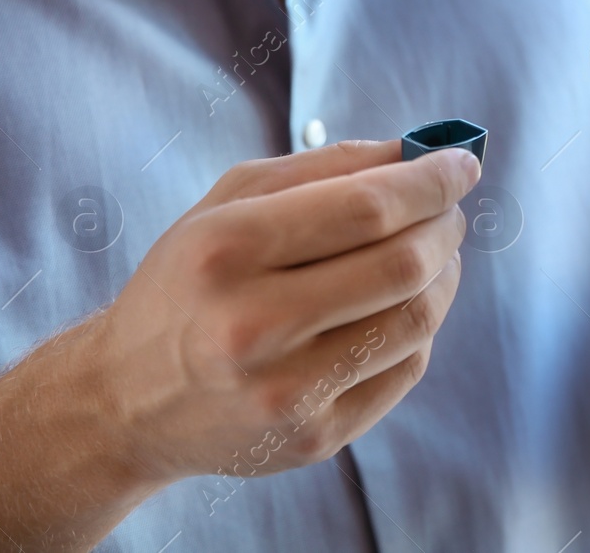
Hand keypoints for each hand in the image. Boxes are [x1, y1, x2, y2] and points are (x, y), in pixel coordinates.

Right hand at [88, 139, 477, 482]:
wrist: (128, 400)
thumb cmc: (190, 283)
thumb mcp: (229, 203)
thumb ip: (324, 167)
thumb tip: (416, 152)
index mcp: (226, 250)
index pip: (366, 207)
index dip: (430, 180)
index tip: (462, 163)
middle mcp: (252, 326)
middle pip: (403, 264)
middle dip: (444, 225)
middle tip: (448, 209)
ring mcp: (286, 392)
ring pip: (417, 319)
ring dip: (444, 274)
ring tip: (432, 253)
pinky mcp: (314, 438)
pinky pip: (407, 369)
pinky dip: (421, 327)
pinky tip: (399, 307)